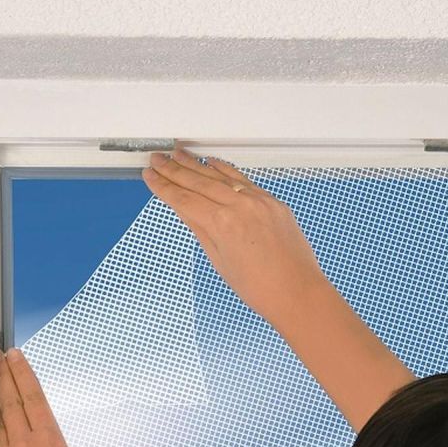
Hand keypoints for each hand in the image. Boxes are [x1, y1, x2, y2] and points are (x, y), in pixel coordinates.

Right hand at [141, 147, 327, 323]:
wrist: (297, 292)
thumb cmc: (260, 287)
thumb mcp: (219, 260)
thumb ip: (200, 229)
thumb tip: (183, 209)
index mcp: (222, 225)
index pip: (183, 199)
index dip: (163, 187)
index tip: (150, 177)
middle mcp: (240, 206)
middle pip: (198, 181)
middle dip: (174, 169)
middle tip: (158, 159)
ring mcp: (259, 201)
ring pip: (220, 176)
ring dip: (196, 164)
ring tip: (178, 154)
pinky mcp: (273, 201)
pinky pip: (243, 179)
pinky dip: (225, 170)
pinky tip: (212, 162)